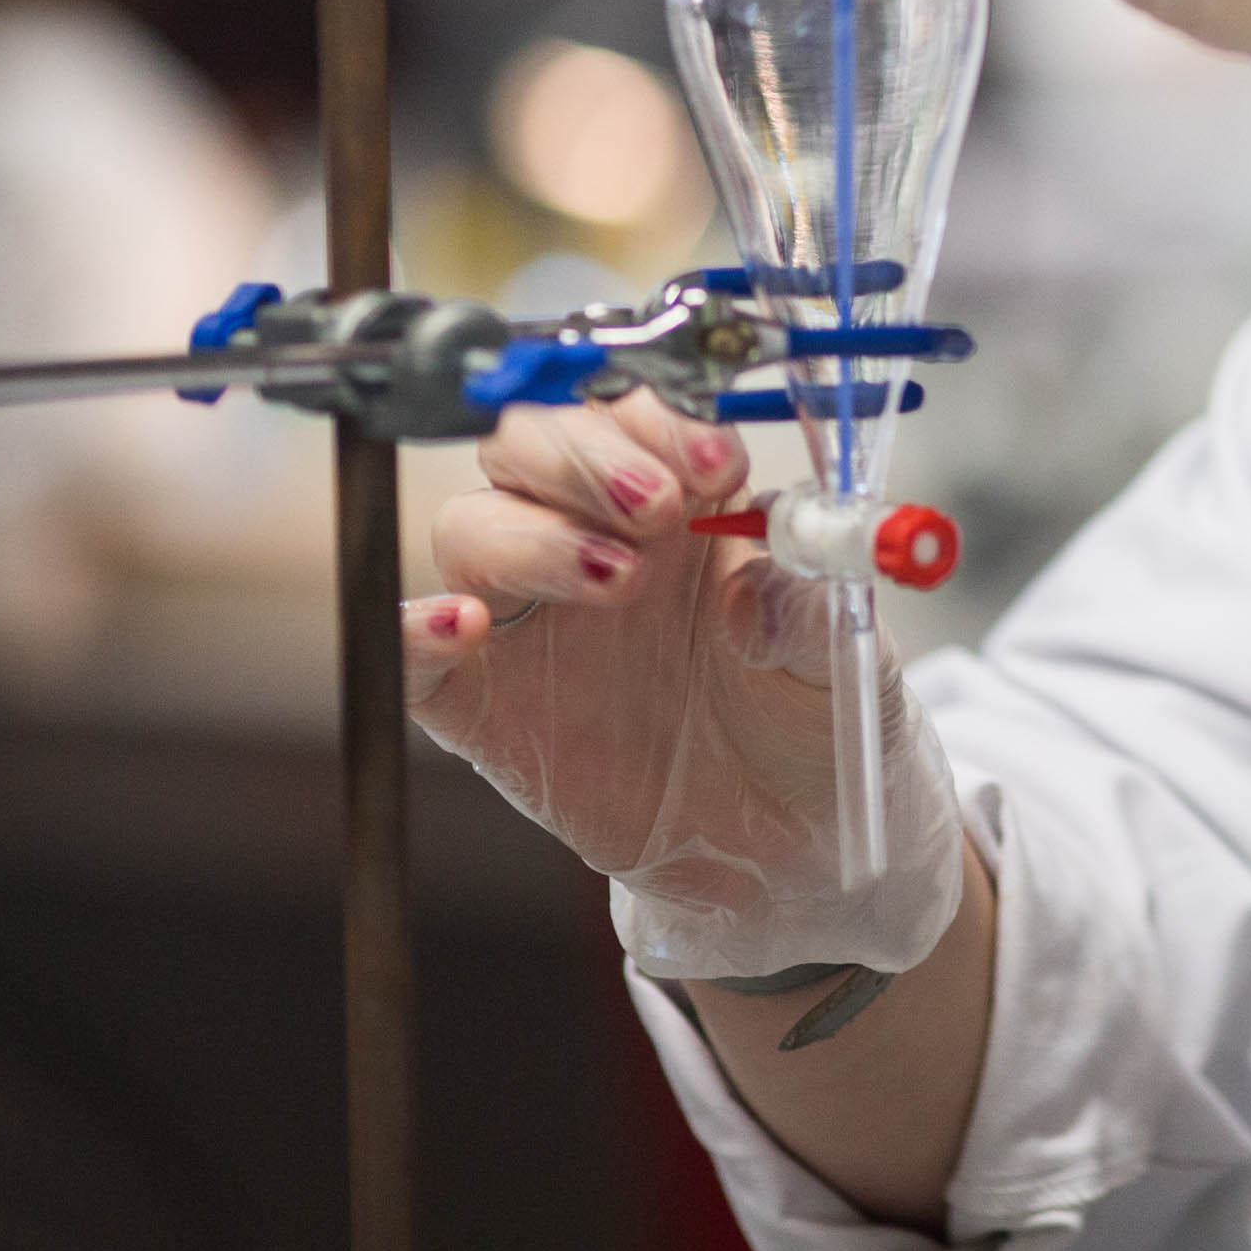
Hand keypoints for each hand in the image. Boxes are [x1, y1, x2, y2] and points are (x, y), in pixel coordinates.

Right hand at [404, 390, 961, 978]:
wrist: (784, 837)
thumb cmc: (808, 715)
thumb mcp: (837, 654)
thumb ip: (804, 606)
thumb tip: (751, 588)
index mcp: (681, 499)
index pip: (634, 414)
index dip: (662, 423)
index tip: (713, 463)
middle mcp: (591, 536)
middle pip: (531, 442)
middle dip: (586, 455)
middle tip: (655, 505)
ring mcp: (530, 616)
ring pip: (473, 525)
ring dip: (535, 535)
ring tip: (620, 581)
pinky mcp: (480, 700)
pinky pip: (413, 651)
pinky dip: (418, 630)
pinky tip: (467, 628)